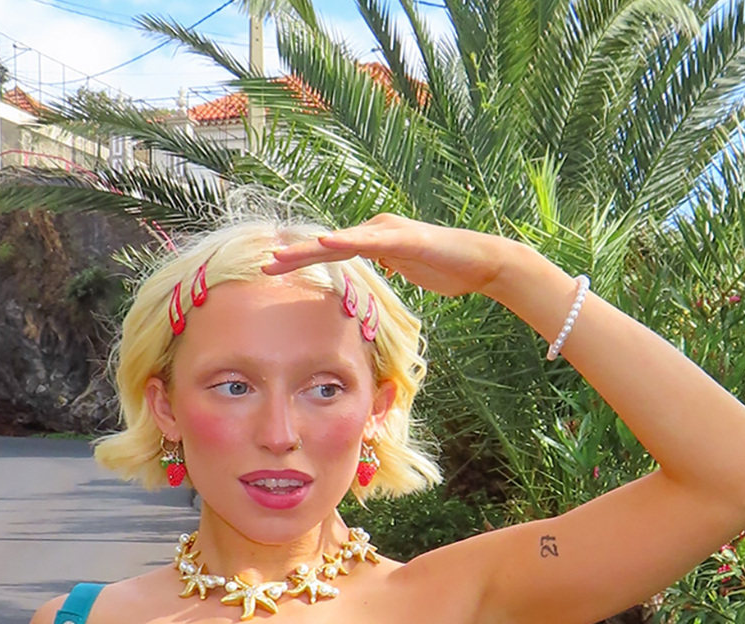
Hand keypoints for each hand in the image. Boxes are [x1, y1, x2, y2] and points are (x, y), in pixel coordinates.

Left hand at [264, 213, 512, 299]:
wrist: (481, 263)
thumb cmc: (446, 268)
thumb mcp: (409, 270)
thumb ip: (391, 266)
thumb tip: (379, 274)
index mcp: (375, 240)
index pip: (331, 253)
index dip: (301, 261)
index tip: (273, 269)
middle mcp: (377, 230)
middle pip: (329, 245)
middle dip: (295, 256)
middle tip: (263, 264)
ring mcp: (390, 231)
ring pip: (343, 241)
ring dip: (312, 249)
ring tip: (283, 255)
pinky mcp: (405, 239)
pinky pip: (371, 241)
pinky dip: (347, 242)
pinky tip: (326, 245)